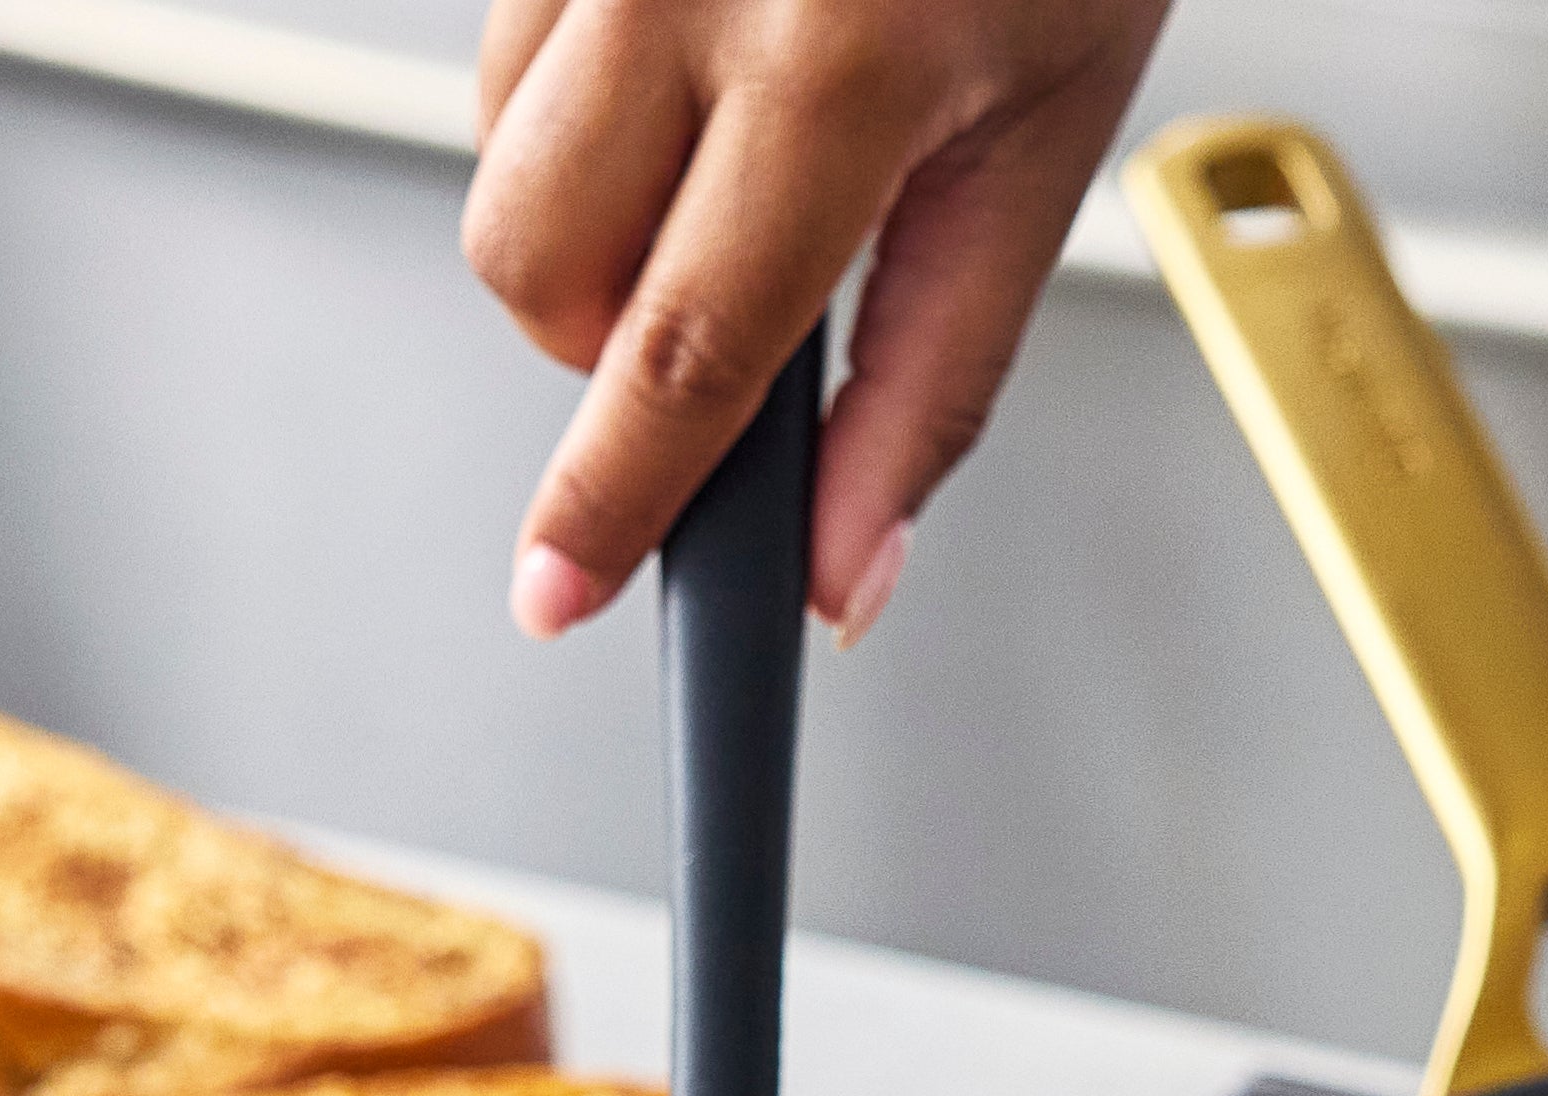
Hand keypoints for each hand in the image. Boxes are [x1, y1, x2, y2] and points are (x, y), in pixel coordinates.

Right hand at [468, 0, 1170, 642]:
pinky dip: (588, 106)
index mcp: (834, 57)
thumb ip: (934, 381)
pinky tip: (700, 56)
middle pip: (536, 265)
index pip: (682, 351)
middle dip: (601, 348)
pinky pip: (513, 48)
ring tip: (738, 153)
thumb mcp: (1044, 152)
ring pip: (503, 157)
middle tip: (728, 314)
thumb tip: (840, 568)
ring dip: (591, 222)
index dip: (609, 500)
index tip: (559, 589)